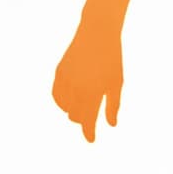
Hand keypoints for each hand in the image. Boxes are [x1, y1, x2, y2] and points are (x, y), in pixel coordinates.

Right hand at [51, 26, 123, 142]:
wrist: (97, 33)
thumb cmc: (112, 60)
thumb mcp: (116, 83)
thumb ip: (113, 106)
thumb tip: (111, 125)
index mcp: (92, 92)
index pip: (87, 120)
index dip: (89, 132)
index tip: (91, 140)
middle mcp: (75, 88)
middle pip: (75, 116)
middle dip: (82, 120)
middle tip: (89, 119)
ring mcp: (65, 80)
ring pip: (64, 107)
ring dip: (72, 111)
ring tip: (81, 108)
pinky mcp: (59, 72)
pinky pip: (56, 95)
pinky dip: (62, 102)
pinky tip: (69, 102)